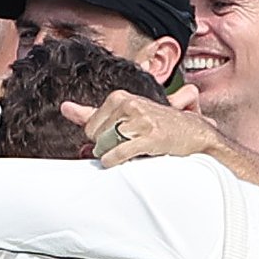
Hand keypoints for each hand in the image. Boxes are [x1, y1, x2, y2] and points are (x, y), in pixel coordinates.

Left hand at [60, 87, 218, 167]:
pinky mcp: (150, 136)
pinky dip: (115, 160)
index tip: (116, 140)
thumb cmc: (157, 125)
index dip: (99, 139)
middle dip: (107, 146)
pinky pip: (120, 152)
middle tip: (127, 146)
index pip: (89, 126)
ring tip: (132, 150)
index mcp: (120, 97)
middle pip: (96, 136)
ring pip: (107, 144)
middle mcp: (129, 104)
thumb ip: (92, 113)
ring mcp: (140, 120)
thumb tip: (64, 108)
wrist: (194, 133)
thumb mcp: (125, 114)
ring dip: (114, 154)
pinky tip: (120, 160)